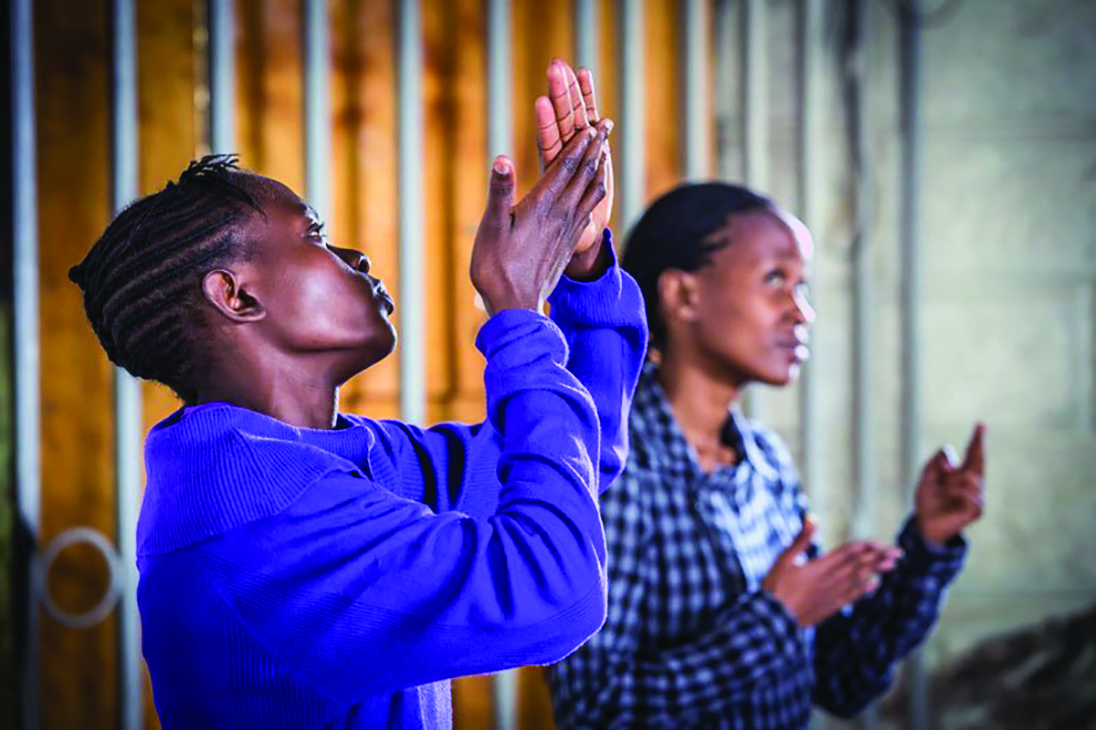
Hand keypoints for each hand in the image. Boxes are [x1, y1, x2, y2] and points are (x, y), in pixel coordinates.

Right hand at [470, 124, 608, 315]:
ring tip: (604, 152)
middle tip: (605, 125)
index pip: (566, 166)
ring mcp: (568, 230)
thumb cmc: (497, 268)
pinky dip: (593, 193)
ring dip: (597, 168)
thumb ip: (500, 192)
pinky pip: (587, 210)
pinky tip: (593, 191)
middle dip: (594, 148)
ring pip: (589, 192)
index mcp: (542, 206)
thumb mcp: (491, 228)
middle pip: (583, 174)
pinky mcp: (568, 243)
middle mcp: (561, 215)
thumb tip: (503, 159)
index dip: (580, 142)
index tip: (592, 122)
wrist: (516, 306)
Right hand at [762, 518, 901, 627]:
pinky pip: (852, 597)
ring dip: (876, 571)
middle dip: (878, 557)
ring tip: (893, 565)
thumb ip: (801, 539)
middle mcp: (830, 580)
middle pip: (859, 565)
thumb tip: (812, 517)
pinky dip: (864, 590)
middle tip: (898, 553)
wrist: (773, 620)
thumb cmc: (775, 587)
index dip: (864, 547)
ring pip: (859, 580)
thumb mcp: (784, 559)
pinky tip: (874, 585)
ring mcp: (832, 595)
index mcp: (820, 566)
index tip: (880, 543)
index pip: (847, 553)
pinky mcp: (830, 607)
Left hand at [915, 422, 985, 545]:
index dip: (978, 438)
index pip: (974, 453)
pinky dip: (958, 492)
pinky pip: (972, 495)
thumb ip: (936, 462)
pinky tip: (951, 495)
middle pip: (978, 460)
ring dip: (953, 480)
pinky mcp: (977, 509)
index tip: (982, 423)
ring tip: (943, 488)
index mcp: (962, 472)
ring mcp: (977, 496)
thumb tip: (953, 458)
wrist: (924, 523)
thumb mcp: (926, 476)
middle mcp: (973, 482)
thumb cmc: (927, 498)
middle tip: (951, 459)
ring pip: (970, 477)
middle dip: (972, 452)